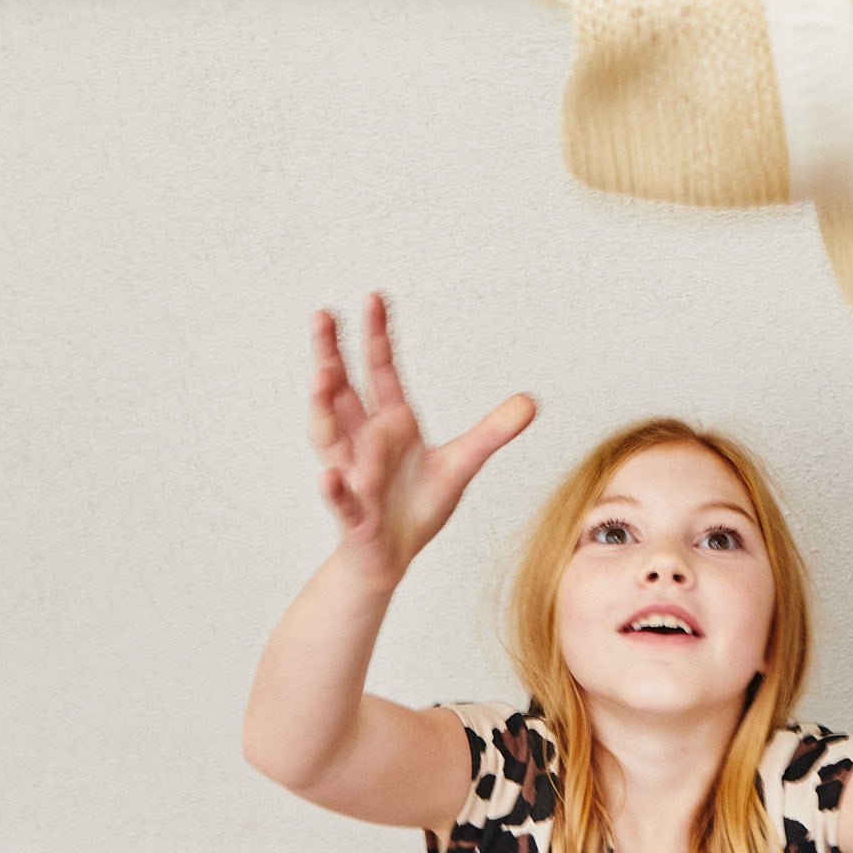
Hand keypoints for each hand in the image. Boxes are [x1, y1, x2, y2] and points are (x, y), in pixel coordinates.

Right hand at [309, 292, 535, 593]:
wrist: (391, 557)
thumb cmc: (417, 505)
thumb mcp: (461, 465)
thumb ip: (491, 432)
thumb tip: (531, 402)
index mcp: (389, 420)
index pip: (380, 369)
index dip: (377, 334)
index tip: (374, 296)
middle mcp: (362, 439)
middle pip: (340, 390)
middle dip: (330, 354)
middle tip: (323, 315)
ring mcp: (352, 473)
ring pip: (330, 435)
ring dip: (323, 407)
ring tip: (321, 376)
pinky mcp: (353, 513)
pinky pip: (341, 499)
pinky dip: (334, 488)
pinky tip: (330, 476)